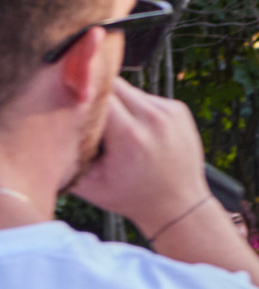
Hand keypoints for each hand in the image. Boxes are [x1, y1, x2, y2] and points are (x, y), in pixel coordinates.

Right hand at [68, 80, 213, 236]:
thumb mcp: (90, 184)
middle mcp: (153, 118)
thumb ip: (69, 154)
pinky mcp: (178, 109)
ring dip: (116, 103)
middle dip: (95, 97)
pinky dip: (134, 109)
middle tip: (85, 116)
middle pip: (113, 86)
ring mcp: (169, 111)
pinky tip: (134, 131)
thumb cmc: (131, 197)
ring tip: (113, 130)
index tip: (69, 109)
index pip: (96, 95)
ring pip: (129, 90)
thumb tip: (48, 128)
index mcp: (130, 136)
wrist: (179, 203)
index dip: (79, 98)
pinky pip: (145, 97)